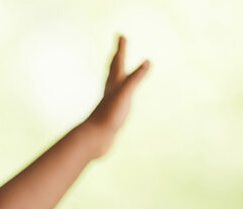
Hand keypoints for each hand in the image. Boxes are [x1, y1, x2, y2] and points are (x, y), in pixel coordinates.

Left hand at [85, 36, 149, 156]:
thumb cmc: (108, 117)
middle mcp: (110, 93)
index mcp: (114, 85)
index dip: (120, 48)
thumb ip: (135, 78)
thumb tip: (148, 61)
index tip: (120, 35)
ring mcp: (109, 105)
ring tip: (116, 73)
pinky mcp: (110, 117)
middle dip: (116, 57)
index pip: (118, 62)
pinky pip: (114, 102)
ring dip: (115, 77)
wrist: (94, 140)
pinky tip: (116, 101)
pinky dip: (116, 97)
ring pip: (112, 87)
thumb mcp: (124, 95)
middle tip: (117, 47)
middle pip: (113, 71)